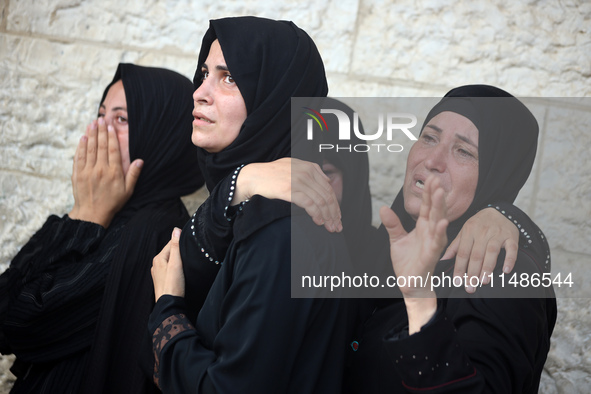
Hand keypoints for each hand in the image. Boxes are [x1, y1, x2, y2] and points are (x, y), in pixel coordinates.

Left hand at [68, 118, 142, 227]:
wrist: (92, 214)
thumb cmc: (112, 202)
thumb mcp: (128, 191)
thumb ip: (133, 174)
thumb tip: (140, 160)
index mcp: (113, 173)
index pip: (112, 150)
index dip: (111, 136)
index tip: (110, 126)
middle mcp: (100, 169)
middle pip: (100, 146)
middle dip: (100, 131)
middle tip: (100, 119)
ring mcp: (87, 171)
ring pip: (89, 149)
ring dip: (91, 135)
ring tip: (91, 124)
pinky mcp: (78, 174)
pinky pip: (79, 157)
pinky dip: (81, 146)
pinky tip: (83, 138)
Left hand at [151, 228, 185, 301]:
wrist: (170, 304)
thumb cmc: (173, 285)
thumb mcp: (176, 263)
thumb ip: (176, 246)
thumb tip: (176, 230)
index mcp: (158, 258)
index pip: (171, 243)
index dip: (181, 242)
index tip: (190, 243)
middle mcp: (156, 265)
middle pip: (171, 252)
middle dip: (180, 252)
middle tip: (189, 255)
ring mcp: (159, 273)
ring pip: (171, 261)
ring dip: (178, 261)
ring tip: (186, 264)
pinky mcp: (163, 280)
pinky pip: (170, 269)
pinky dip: (176, 268)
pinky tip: (182, 272)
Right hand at [235, 158, 341, 231]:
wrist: (253, 176)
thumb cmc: (272, 174)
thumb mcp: (294, 166)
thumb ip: (311, 171)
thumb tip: (327, 180)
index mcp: (310, 167)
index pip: (328, 188)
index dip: (335, 204)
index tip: (337, 217)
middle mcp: (306, 173)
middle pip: (327, 196)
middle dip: (334, 213)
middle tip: (337, 226)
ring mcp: (298, 181)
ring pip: (320, 201)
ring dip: (328, 216)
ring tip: (330, 227)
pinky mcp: (290, 190)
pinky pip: (309, 204)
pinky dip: (316, 214)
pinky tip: (319, 221)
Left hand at [380, 176, 447, 333]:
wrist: (409, 282)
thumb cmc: (408, 261)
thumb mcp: (396, 239)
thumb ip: (392, 224)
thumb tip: (383, 208)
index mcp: (424, 226)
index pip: (427, 206)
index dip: (428, 192)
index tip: (430, 177)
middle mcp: (431, 232)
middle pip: (435, 209)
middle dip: (435, 194)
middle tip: (436, 179)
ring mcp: (433, 243)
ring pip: (438, 222)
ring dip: (440, 208)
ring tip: (440, 193)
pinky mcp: (431, 255)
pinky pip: (437, 242)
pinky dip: (440, 232)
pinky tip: (442, 222)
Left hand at [442, 207, 518, 292]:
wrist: (498, 210)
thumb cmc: (478, 224)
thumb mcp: (464, 231)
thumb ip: (454, 246)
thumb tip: (442, 259)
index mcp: (468, 231)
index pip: (462, 252)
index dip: (459, 268)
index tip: (457, 281)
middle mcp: (482, 232)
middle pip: (476, 254)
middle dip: (472, 272)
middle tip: (470, 287)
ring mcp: (497, 234)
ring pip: (492, 252)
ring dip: (488, 267)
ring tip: (483, 281)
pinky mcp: (511, 236)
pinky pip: (511, 248)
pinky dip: (510, 259)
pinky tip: (506, 270)